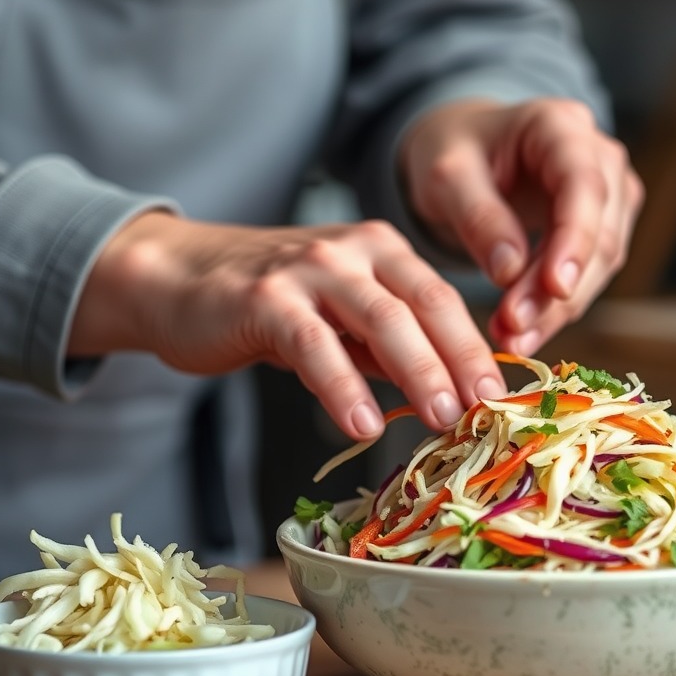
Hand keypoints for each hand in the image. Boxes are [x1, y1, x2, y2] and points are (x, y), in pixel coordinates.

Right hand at [69, 213, 506, 440]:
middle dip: (460, 360)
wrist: (176, 277)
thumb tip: (442, 393)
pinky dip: (342, 387)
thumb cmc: (264, 304)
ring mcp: (308, 269)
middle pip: (424, 304)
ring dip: (418, 372)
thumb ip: (384, 345)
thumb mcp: (338, 317)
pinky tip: (361, 425)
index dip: (475, 347)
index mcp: (381, 250)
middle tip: (483, 410)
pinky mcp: (265, 298)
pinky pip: (314, 345)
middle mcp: (352, 250)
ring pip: (381, 319)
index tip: (498, 396)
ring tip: (441, 419)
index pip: (441, 298)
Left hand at [399, 97, 643, 353]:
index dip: (575, 238)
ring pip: (601, 263)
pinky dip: (555, 309)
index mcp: (559, 125)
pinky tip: (523, 334)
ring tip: (511, 340)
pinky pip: (588, 276)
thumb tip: (510, 273)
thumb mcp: (447, 176)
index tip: (554, 287)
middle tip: (512, 329)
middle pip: (598, 232)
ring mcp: (608, 195)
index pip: (584, 184)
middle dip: (556, 289)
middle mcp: (598, 156)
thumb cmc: (453, 153)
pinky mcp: (601, 230)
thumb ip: (478, 217)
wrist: (463, 157)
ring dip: (557, 309)